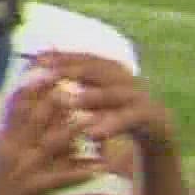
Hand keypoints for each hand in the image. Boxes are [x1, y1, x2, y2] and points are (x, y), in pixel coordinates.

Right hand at [0, 71, 104, 194]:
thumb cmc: (3, 187)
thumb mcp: (10, 155)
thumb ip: (26, 134)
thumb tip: (52, 114)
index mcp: (6, 137)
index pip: (19, 104)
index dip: (37, 85)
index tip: (57, 68)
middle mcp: (12, 147)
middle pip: (35, 116)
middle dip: (58, 98)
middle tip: (82, 81)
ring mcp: (22, 168)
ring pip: (50, 142)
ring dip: (74, 129)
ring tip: (96, 118)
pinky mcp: (33, 188)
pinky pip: (62, 177)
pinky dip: (82, 171)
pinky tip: (102, 168)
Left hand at [28, 50, 178, 154]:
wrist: (161, 136)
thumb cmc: (119, 118)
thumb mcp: (95, 103)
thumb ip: (74, 89)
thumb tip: (37, 71)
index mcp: (114, 72)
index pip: (84, 58)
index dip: (61, 57)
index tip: (34, 60)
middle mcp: (129, 79)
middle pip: (99, 70)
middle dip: (72, 70)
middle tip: (46, 74)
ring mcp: (144, 97)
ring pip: (114, 93)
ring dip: (90, 96)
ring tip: (67, 101)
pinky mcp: (155, 117)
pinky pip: (131, 119)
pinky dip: (112, 125)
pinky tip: (93, 133)